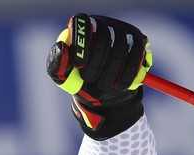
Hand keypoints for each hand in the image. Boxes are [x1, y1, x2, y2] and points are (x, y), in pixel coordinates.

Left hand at [46, 14, 152, 139]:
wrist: (99, 92)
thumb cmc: (77, 79)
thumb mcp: (62, 75)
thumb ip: (56, 63)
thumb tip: (61, 46)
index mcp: (81, 27)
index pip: (81, 22)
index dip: (80, 42)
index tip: (78, 65)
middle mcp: (102, 23)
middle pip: (103, 35)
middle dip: (96, 62)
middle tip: (89, 79)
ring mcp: (121, 30)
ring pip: (120, 46)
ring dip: (110, 71)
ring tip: (102, 85)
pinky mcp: (137, 42)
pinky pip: (135, 55)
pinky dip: (127, 74)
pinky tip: (120, 86)